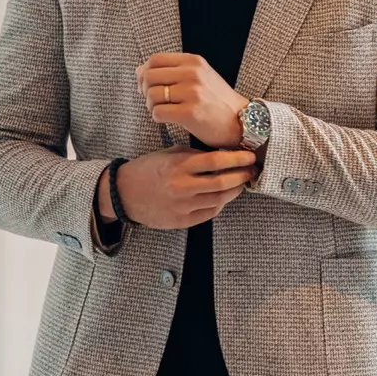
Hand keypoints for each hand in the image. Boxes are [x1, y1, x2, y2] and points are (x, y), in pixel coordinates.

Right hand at [97, 146, 256, 230]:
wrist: (124, 193)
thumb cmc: (148, 169)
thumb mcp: (170, 154)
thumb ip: (194, 155)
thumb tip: (223, 154)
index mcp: (179, 166)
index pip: (216, 161)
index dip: (237, 158)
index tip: (250, 156)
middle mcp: (182, 187)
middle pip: (222, 182)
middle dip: (242, 176)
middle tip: (252, 170)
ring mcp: (182, 206)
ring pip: (219, 200)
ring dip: (234, 191)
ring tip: (241, 182)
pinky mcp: (182, 221)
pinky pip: (209, 213)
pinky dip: (220, 204)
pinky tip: (224, 196)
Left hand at [136, 52, 246, 148]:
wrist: (240, 120)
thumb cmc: (216, 100)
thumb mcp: (199, 76)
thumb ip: (173, 71)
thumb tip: (139, 71)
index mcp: (193, 61)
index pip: (155, 60)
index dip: (144, 73)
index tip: (146, 85)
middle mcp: (192, 73)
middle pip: (149, 76)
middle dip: (144, 90)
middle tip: (152, 101)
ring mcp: (192, 93)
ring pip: (152, 96)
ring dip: (151, 106)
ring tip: (163, 110)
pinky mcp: (190, 113)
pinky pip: (158, 113)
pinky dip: (158, 117)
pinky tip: (168, 118)